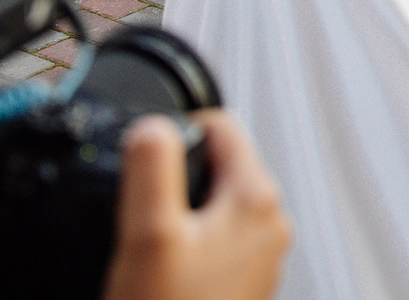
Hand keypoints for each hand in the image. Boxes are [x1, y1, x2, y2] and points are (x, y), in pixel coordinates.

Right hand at [101, 111, 289, 299]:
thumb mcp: (149, 233)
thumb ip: (152, 166)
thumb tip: (154, 124)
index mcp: (256, 201)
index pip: (221, 127)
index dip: (175, 132)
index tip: (142, 158)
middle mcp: (269, 227)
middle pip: (217, 168)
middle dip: (176, 178)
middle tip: (139, 212)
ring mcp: (258, 260)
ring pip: (213, 208)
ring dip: (179, 216)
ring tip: (148, 247)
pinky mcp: (242, 288)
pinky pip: (212, 246)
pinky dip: (185, 249)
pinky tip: (159, 275)